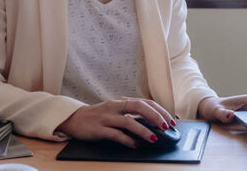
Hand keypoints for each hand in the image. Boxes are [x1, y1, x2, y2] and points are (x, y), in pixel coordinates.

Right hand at [56, 97, 175, 147]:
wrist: (74, 119)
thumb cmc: (99, 116)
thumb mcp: (117, 111)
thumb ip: (132, 115)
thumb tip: (154, 124)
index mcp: (122, 101)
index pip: (145, 102)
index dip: (160, 111)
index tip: (171, 121)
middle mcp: (115, 106)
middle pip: (139, 107)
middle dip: (155, 117)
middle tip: (166, 127)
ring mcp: (106, 117)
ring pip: (128, 121)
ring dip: (143, 130)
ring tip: (153, 139)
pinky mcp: (98, 129)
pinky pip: (115, 134)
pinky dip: (127, 140)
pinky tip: (135, 145)